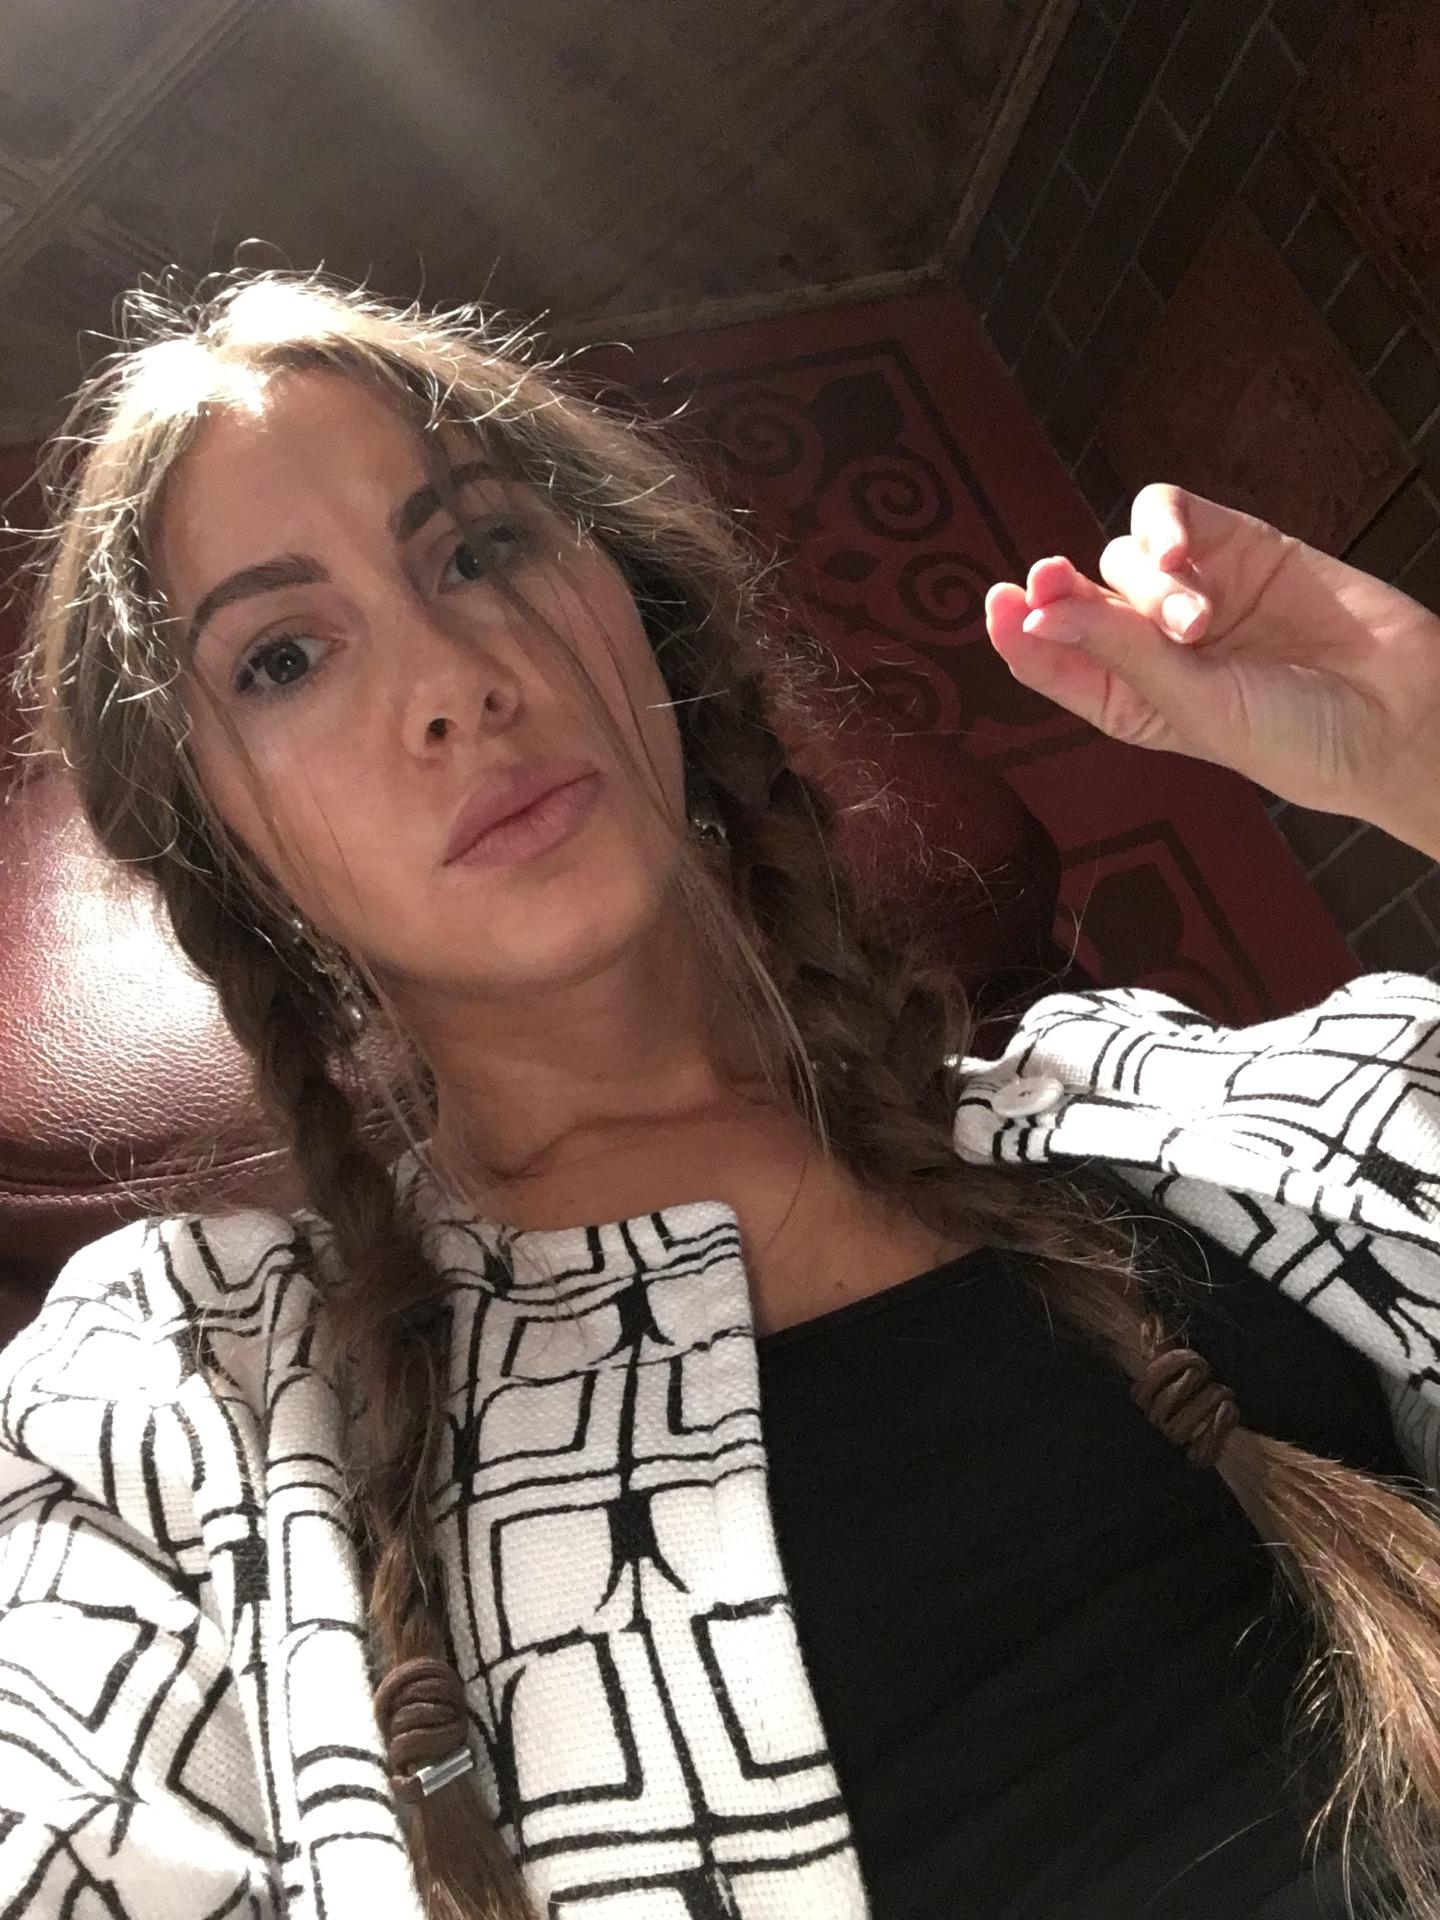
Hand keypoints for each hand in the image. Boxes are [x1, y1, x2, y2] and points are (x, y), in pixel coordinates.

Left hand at [984, 484, 1439, 859]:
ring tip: (1195, 622)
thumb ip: (1116, 651)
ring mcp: (1197, 591)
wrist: (1398, 716)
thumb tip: (1034, 609)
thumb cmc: (1294, 735)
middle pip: (1080, 598)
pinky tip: (1183, 552)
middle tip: (1048, 580)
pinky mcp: (1239, 546)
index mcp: (1129, 700)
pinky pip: (1173, 514)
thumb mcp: (1191, 705)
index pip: (1051, 656)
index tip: (997, 602)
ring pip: (1126, 556)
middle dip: (1063, 590)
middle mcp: (1154, 646)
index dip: (1017, 627)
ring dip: (1145, 580)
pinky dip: (1164, 523)